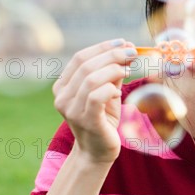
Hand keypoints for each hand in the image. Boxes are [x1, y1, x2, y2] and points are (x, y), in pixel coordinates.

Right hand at [53, 39, 136, 163]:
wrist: (98, 152)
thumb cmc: (104, 120)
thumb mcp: (108, 92)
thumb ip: (112, 73)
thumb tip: (126, 49)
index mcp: (63, 86)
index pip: (79, 58)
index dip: (102, 47)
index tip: (123, 42)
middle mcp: (62, 96)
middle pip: (86, 65)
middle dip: (112, 55)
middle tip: (132, 52)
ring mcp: (71, 109)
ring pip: (91, 79)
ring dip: (113, 70)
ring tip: (128, 70)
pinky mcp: (86, 120)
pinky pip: (96, 96)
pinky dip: (110, 89)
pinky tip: (118, 92)